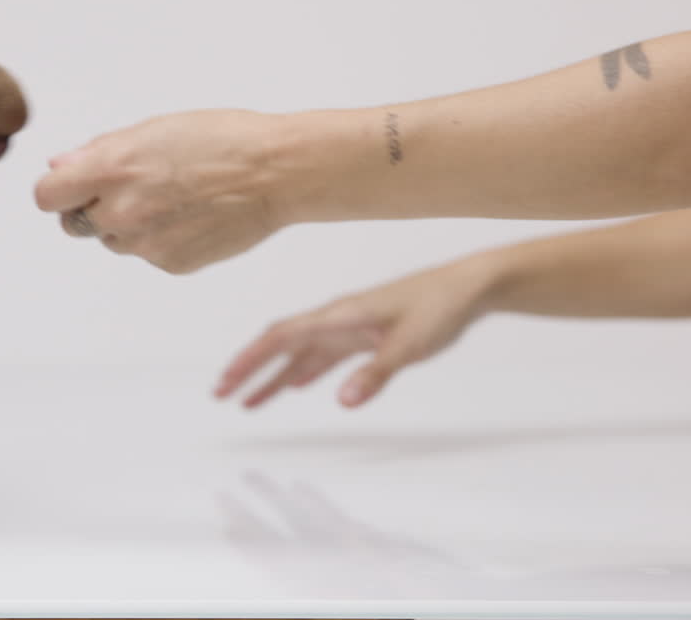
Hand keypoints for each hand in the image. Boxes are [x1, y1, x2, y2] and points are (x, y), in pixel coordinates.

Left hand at [34, 110, 296, 273]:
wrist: (275, 173)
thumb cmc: (219, 140)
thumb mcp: (152, 129)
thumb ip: (98, 152)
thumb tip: (59, 166)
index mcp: (110, 170)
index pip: (46, 198)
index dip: (59, 192)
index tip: (73, 187)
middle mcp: (120, 211)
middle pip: (74, 225)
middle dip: (90, 209)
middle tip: (131, 189)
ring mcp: (145, 244)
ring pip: (113, 241)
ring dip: (128, 225)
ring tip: (172, 199)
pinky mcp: (171, 264)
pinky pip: (149, 254)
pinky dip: (162, 239)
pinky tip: (192, 215)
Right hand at [217, 256, 498, 408]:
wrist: (468, 288)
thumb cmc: (439, 308)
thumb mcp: (409, 344)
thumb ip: (375, 373)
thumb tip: (341, 403)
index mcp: (339, 316)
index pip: (281, 337)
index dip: (250, 360)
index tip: (226, 383)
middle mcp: (336, 320)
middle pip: (281, 345)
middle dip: (250, 369)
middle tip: (222, 395)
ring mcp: (350, 328)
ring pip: (300, 354)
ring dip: (274, 377)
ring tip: (248, 403)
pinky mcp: (366, 336)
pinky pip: (325, 356)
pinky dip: (306, 372)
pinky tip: (298, 387)